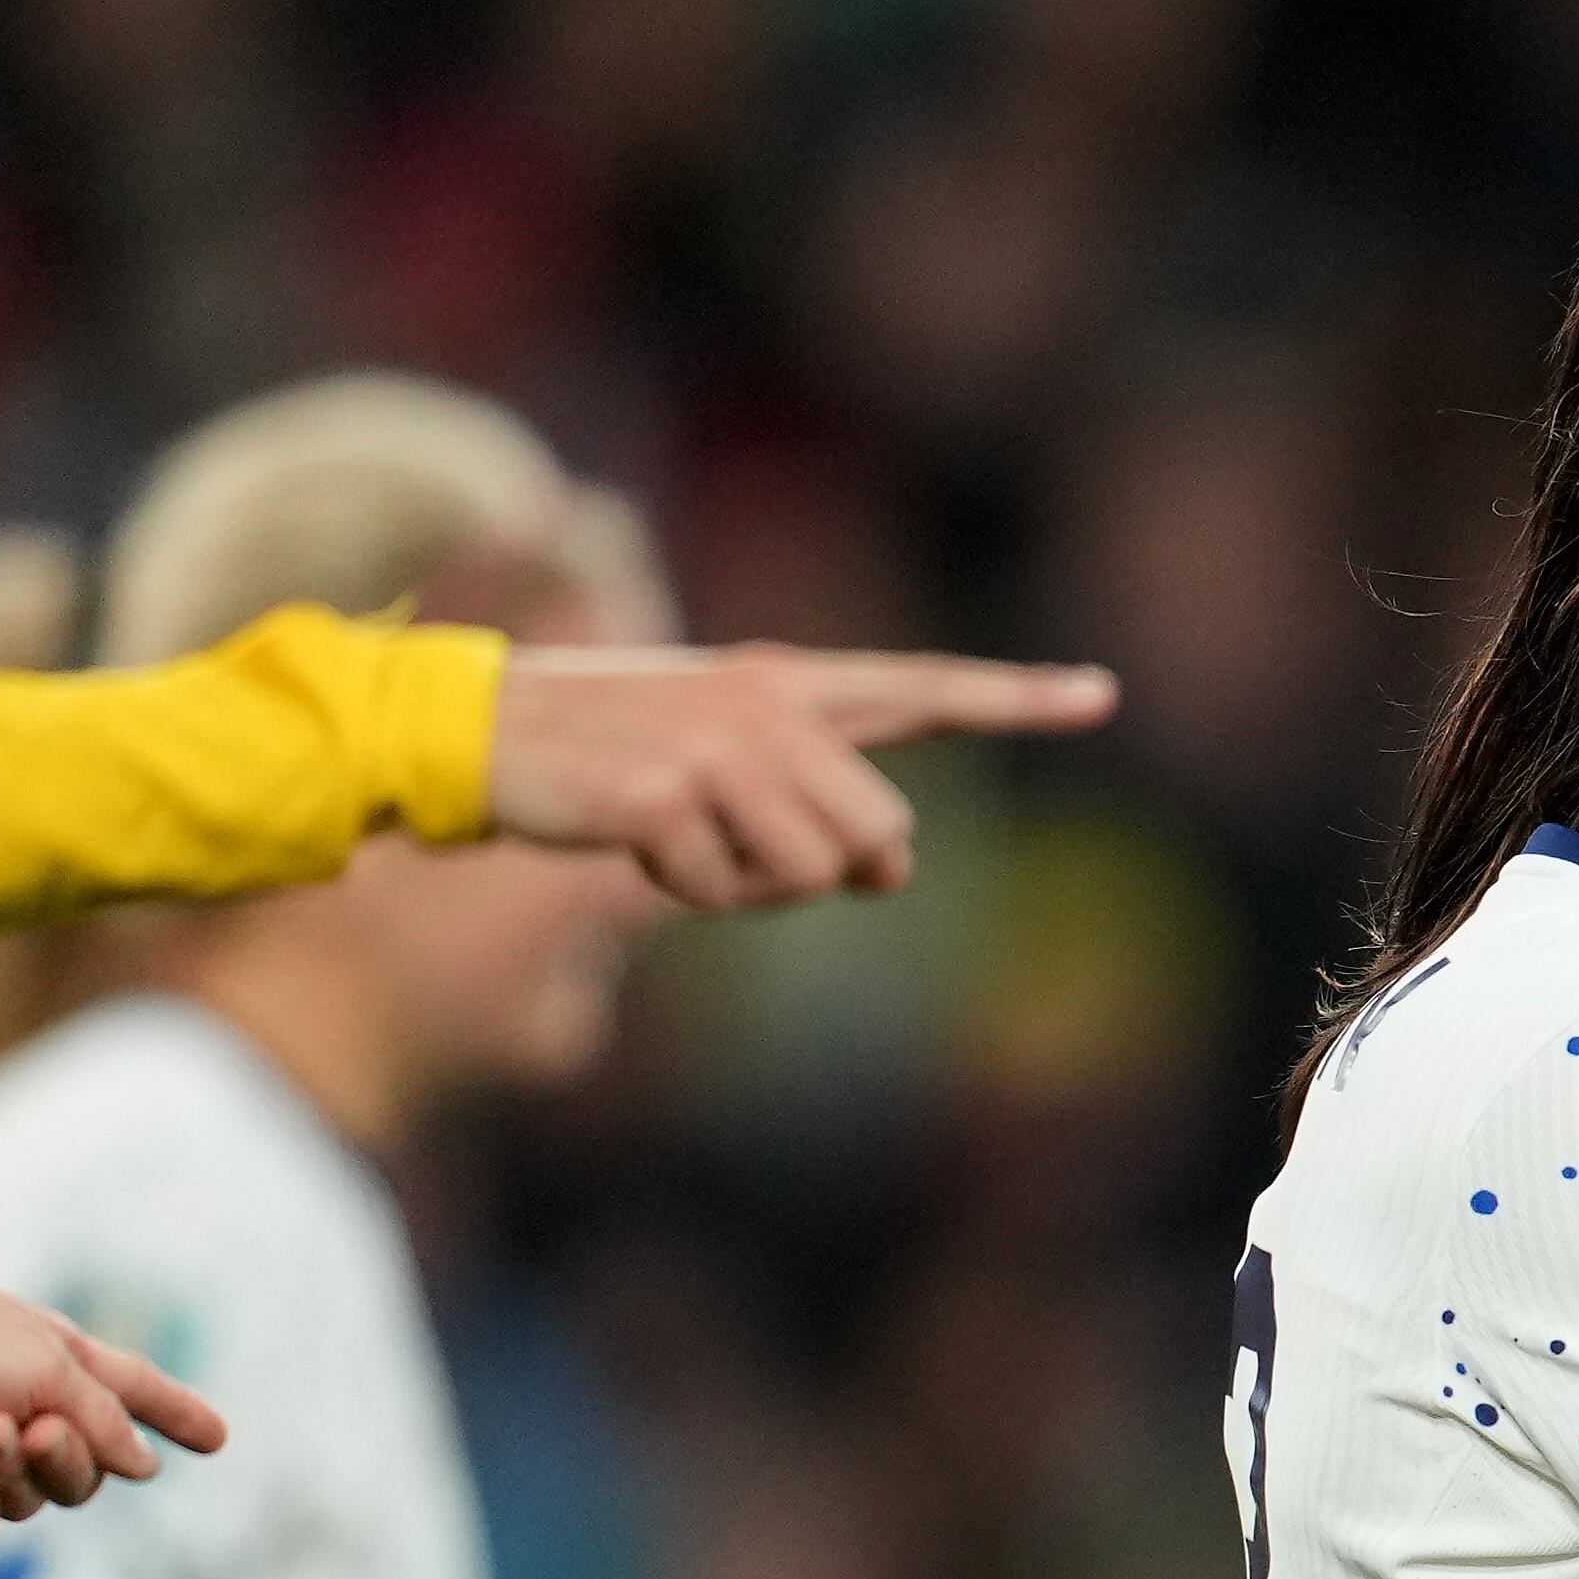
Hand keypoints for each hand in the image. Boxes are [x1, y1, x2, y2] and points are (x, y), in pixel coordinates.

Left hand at [0, 1285, 229, 1538]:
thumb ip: (106, 1418)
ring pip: (35, 1500)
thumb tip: (144, 1465)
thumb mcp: (45, 1364)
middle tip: (33, 1431)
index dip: (176, 1414)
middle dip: (68, 1457)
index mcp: (52, 1360)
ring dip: (9, 1469)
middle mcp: (20, 1406)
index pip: (132, 1392)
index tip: (218, 1439)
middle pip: (87, 1467)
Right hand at [483, 644, 1119, 909]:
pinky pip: (720, 895)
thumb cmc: (605, 760)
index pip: (924, 688)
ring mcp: (718, 745)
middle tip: (730, 841)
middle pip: (878, 837)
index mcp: (789, 684)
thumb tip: (892, 874)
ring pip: (810, 878)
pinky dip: (677, 894)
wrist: (476, 732)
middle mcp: (769, 703)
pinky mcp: (666, 793)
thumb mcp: (721, 769)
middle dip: (820, 872)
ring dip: (744, 889)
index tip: (1102, 694)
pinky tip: (629, 843)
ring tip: (677, 836)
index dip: (1017, 697)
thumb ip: (816, 805)